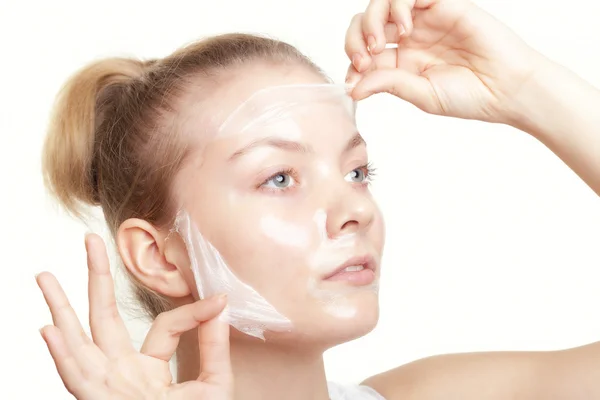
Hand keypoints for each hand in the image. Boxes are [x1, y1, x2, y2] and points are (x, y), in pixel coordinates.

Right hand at [36, 234, 232, 399]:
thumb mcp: (214, 385)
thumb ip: (214, 347)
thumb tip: (221, 304)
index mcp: (150, 367)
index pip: (165, 327)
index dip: (194, 312)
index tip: (219, 299)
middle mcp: (122, 372)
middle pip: (103, 319)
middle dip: (96, 280)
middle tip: (89, 242)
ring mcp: (107, 387)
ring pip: (79, 342)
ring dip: (61, 309)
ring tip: (46, 277)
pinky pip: (77, 380)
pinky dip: (61, 355)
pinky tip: (49, 328)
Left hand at [345, 0, 544, 122]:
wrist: (508, 88)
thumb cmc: (471, 96)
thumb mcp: (421, 95)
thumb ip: (388, 84)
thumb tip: (352, 87)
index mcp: (401, 61)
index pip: (363, 51)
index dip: (351, 61)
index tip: (354, 79)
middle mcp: (409, 38)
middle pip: (366, 23)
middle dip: (354, 39)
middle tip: (365, 60)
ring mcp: (424, 19)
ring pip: (382, 3)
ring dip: (372, 21)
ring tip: (381, 44)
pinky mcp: (442, 4)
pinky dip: (398, 5)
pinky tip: (406, 28)